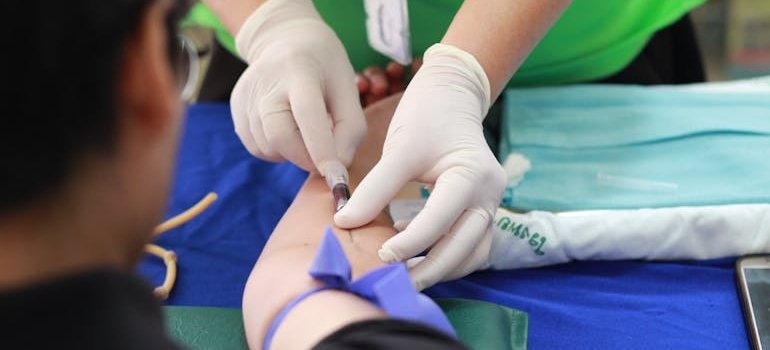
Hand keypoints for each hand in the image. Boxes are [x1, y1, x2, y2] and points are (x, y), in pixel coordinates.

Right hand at [230, 0, 365, 174]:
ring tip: (305, 131)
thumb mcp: (348, 88)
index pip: (307, 114)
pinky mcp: (236, 107)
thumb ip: (351, 128)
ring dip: (292, 153)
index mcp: (299, 70)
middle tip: (324, 158)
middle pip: (280, 136)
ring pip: (268, 147)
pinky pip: (257, 147)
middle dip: (306, 158)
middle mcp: (266, 81)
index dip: (322, 148)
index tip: (336, 175)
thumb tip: (338, 166)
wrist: (287, 40)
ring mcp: (246, 95)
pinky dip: (277, 150)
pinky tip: (288, 129)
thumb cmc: (325, 68)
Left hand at [335, 44, 506, 289]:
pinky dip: (447, 257)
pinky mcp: (482, 210)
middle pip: (464, 248)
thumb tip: (344, 222)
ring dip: (441, 269)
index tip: (379, 256)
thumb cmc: (427, 115)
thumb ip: (375, 188)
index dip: (410, 243)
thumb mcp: (400, 149)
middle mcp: (490, 195)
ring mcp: (491, 205)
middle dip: (428, 270)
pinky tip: (415, 254)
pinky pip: (470, 246)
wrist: (452, 95)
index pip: (440, 220)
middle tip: (393, 282)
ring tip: (404, 277)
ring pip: (471, 254)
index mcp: (473, 176)